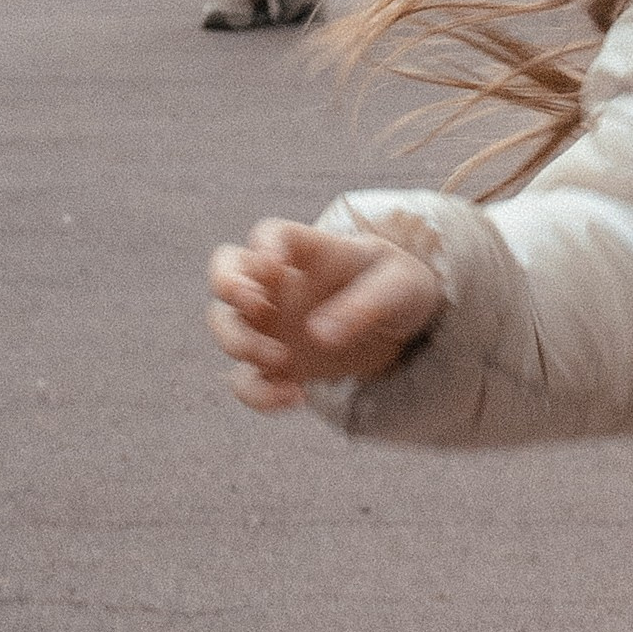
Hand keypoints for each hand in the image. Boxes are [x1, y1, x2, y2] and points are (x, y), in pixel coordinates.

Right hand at [205, 218, 444, 413]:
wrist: (408, 329)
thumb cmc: (400, 289)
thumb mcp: (400, 287)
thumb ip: (365, 303)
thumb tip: (321, 334)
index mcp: (310, 251)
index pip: (271, 233)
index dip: (264, 245)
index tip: (275, 265)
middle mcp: (279, 284)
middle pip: (225, 271)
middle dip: (228, 287)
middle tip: (258, 307)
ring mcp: (272, 324)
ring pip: (225, 325)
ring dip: (240, 343)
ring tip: (283, 361)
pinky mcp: (276, 364)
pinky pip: (246, 379)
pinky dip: (257, 393)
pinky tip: (294, 397)